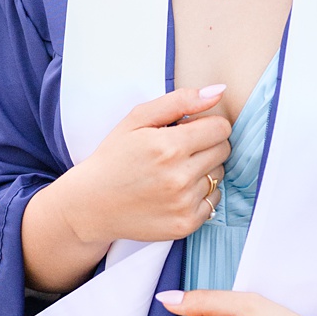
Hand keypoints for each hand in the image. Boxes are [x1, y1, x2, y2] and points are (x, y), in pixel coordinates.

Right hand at [50, 85, 232, 246]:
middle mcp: (179, 176)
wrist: (92, 204)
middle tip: (179, 149)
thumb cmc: (114, 157)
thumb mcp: (136, 120)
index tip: (190, 129)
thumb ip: (179, 101)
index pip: (221, 128)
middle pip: (224, 150)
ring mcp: (184, 203)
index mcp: (168, 146)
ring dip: (202, 170)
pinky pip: (214, 201)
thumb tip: (218, 92)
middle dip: (207, 145)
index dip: (207, 125)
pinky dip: (199, 195)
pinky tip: (175, 192)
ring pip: (219, 176)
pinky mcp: (186, 224)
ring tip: (173, 172)